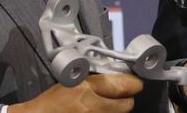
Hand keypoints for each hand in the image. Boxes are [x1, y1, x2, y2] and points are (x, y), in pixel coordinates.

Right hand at [8, 73, 142, 112]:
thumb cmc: (52, 103)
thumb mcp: (74, 82)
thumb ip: (97, 79)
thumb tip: (118, 77)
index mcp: (89, 89)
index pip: (125, 85)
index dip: (133, 83)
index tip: (134, 83)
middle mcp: (94, 107)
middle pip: (127, 104)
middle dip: (125, 100)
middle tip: (119, 97)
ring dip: (115, 111)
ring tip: (103, 107)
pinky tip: (97, 112)